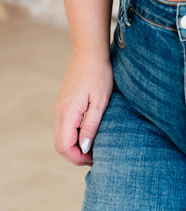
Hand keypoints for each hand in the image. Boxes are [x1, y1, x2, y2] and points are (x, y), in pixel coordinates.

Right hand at [54, 51, 113, 165]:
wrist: (89, 52)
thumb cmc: (98, 74)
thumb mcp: (100, 101)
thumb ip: (91, 126)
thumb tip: (84, 148)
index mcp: (67, 113)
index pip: (64, 147)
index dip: (78, 158)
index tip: (94, 158)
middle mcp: (59, 112)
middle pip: (60, 144)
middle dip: (75, 155)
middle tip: (94, 156)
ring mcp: (60, 107)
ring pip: (61, 136)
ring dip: (74, 145)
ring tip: (93, 145)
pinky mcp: (63, 102)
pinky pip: (63, 126)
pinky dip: (73, 135)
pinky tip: (87, 131)